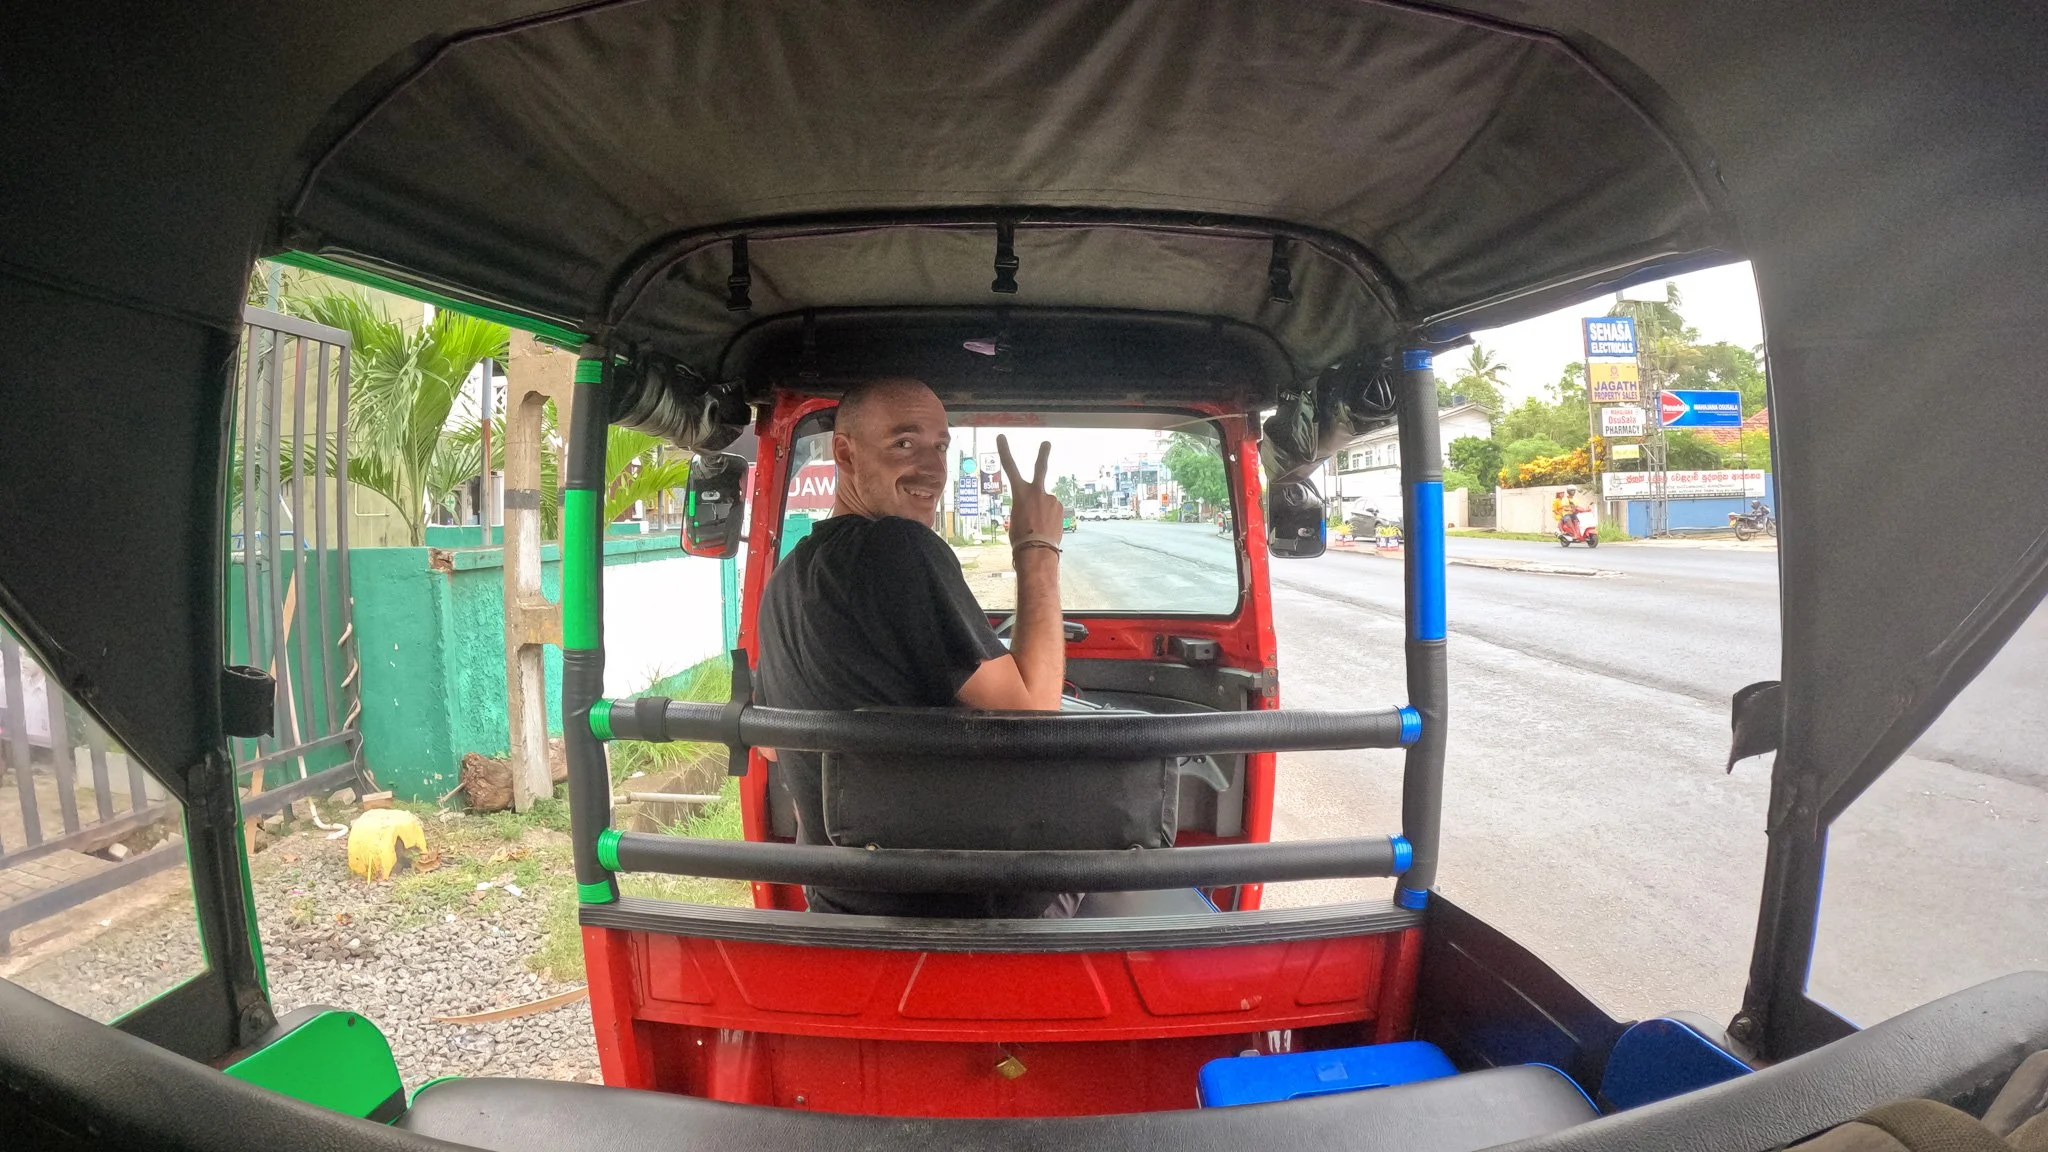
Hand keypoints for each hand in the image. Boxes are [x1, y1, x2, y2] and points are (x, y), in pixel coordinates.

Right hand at [997, 434, 1064, 548]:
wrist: (1036, 552)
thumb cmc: (1020, 539)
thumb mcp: (1016, 520)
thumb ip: (1025, 508)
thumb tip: (1035, 511)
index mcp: (1020, 493)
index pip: (1010, 467)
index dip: (1005, 451)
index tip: (1002, 437)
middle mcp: (1037, 492)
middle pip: (1041, 468)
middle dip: (1043, 454)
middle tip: (1046, 443)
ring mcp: (1051, 499)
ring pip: (1046, 503)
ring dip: (1043, 513)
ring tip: (1038, 529)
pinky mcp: (1061, 509)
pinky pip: (1053, 512)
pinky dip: (1050, 520)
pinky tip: (1046, 531)